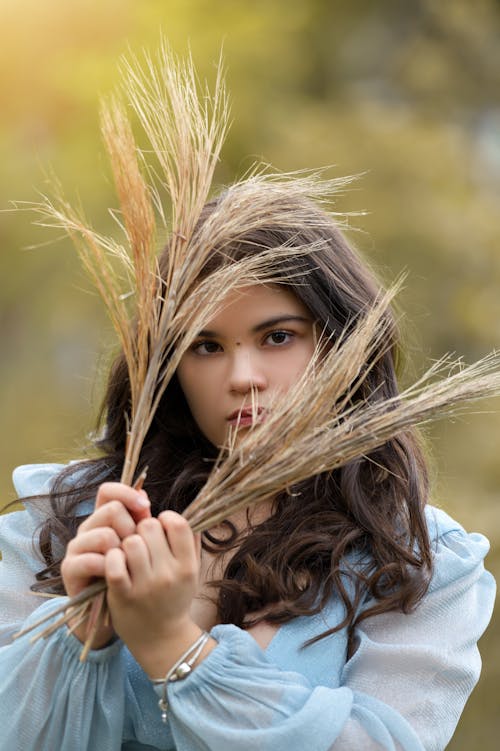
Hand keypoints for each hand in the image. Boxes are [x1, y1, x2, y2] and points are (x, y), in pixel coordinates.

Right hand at [61, 482, 151, 647]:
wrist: (120, 617)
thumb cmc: (137, 578)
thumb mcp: (147, 549)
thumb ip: (148, 524)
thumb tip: (147, 497)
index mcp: (106, 519)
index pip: (108, 491)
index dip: (128, 493)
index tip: (147, 507)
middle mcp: (89, 528)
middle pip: (112, 509)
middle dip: (133, 530)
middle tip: (143, 551)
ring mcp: (77, 547)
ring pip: (104, 534)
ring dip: (123, 551)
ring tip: (132, 566)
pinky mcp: (70, 569)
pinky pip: (93, 560)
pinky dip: (111, 568)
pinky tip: (120, 577)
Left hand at [105, 511, 204, 676]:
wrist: (161, 640)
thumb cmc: (175, 598)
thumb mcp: (192, 572)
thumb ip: (191, 542)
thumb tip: (190, 511)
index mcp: (187, 566)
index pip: (177, 523)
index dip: (165, 519)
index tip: (160, 529)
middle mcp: (169, 574)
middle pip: (149, 527)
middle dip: (143, 529)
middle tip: (142, 541)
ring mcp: (145, 585)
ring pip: (131, 541)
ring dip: (126, 543)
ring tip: (129, 553)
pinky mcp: (122, 594)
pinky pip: (114, 562)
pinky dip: (112, 557)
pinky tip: (116, 563)